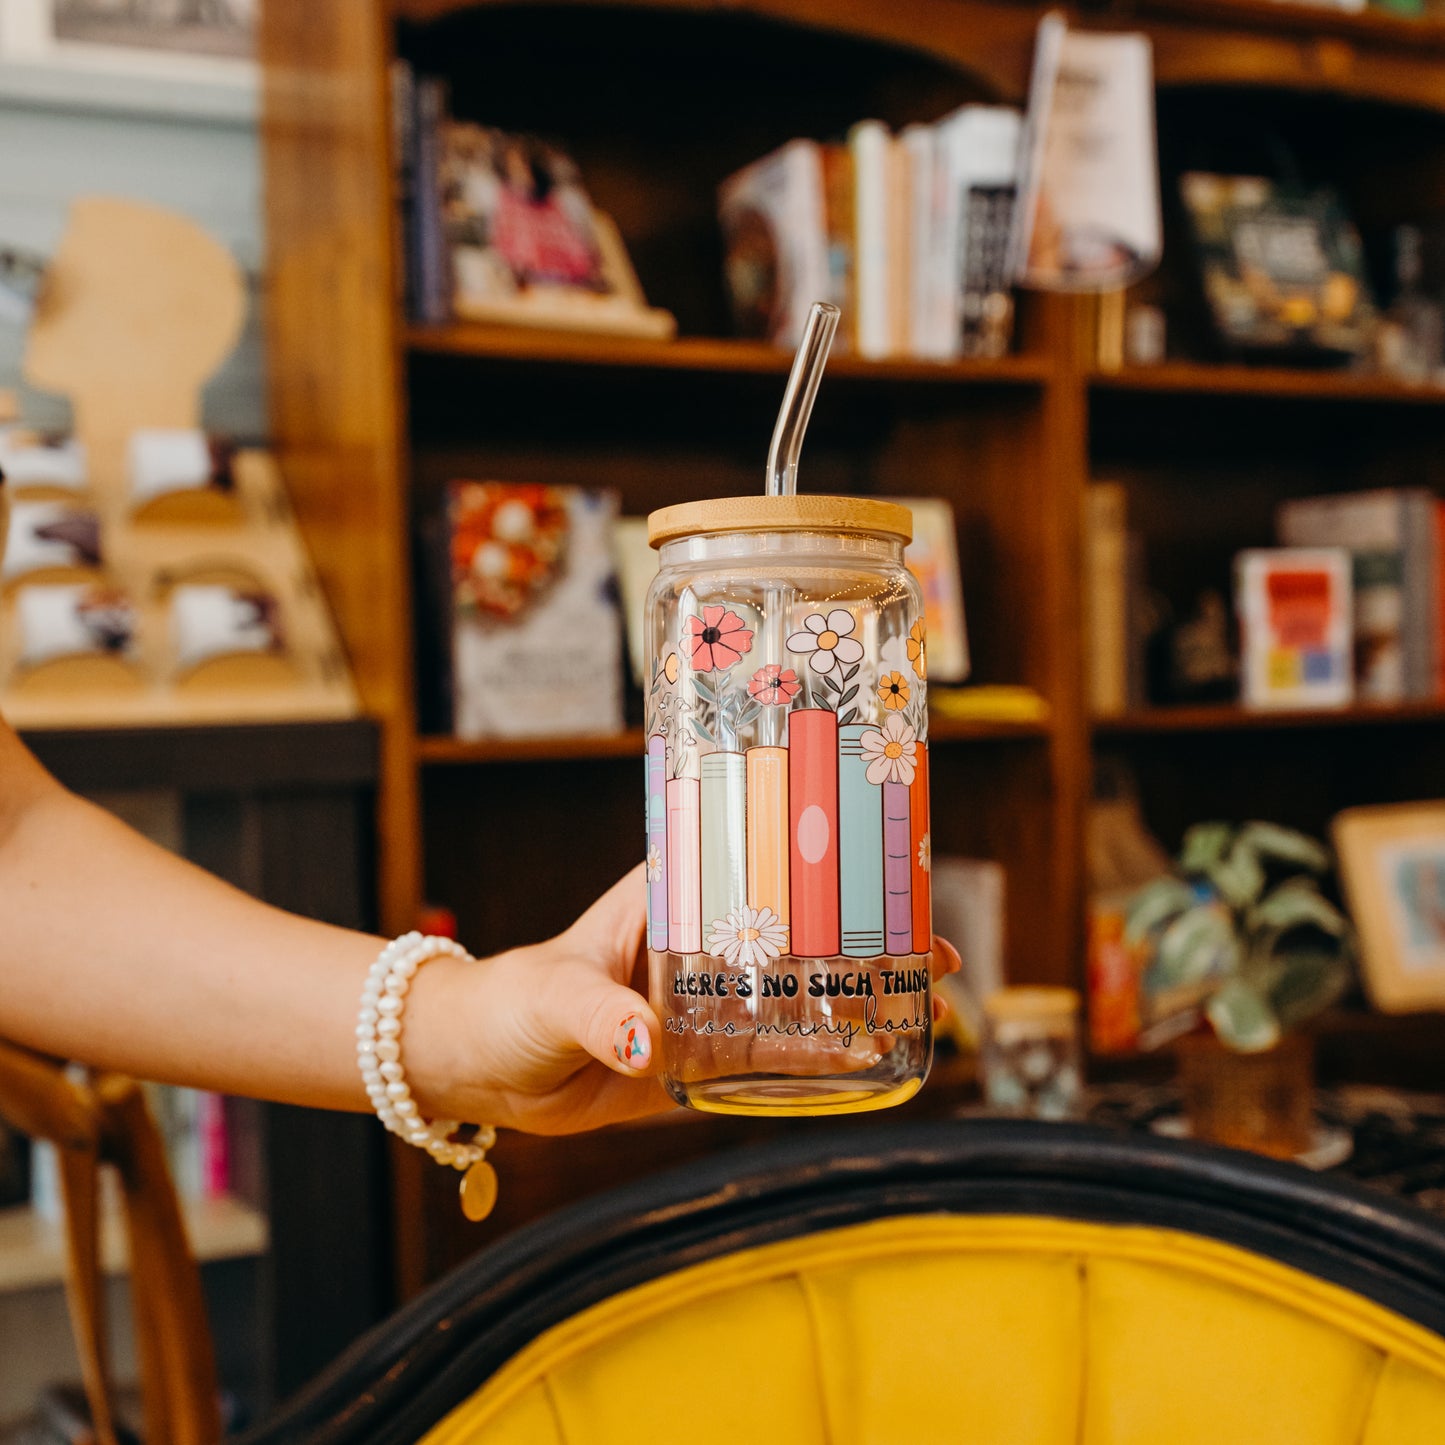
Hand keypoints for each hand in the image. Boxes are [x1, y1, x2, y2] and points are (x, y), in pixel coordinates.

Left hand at [406, 865, 962, 1135]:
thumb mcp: (553, 997)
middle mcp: (699, 941)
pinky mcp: (702, 1055)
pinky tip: (865, 1063)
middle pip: (798, 927)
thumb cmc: (509, 1004)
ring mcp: (707, 999)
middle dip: (865, 933)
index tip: (887, 866)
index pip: (756, 860)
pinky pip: (770, 1056)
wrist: (483, 1068)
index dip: (824, 859)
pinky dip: (818, 1059)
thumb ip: (596, 1017)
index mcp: (669, 896)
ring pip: (797, 991)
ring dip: (856, 997)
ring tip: (925, 1002)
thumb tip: (644, 1047)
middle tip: (933, 948)